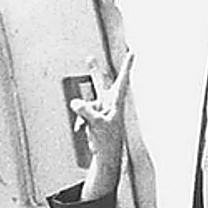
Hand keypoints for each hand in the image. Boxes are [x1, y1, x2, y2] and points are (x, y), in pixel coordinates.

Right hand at [74, 51, 133, 201]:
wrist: (106, 155)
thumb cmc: (108, 140)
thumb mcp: (97, 124)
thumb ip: (86, 111)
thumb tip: (75, 102)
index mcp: (116, 102)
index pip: (122, 80)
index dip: (127, 65)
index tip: (132, 52)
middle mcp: (108, 104)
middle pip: (100, 84)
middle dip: (94, 72)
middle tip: (89, 58)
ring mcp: (99, 110)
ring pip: (86, 104)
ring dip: (84, 115)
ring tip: (90, 127)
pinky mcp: (92, 117)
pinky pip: (81, 113)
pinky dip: (80, 121)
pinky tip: (82, 130)